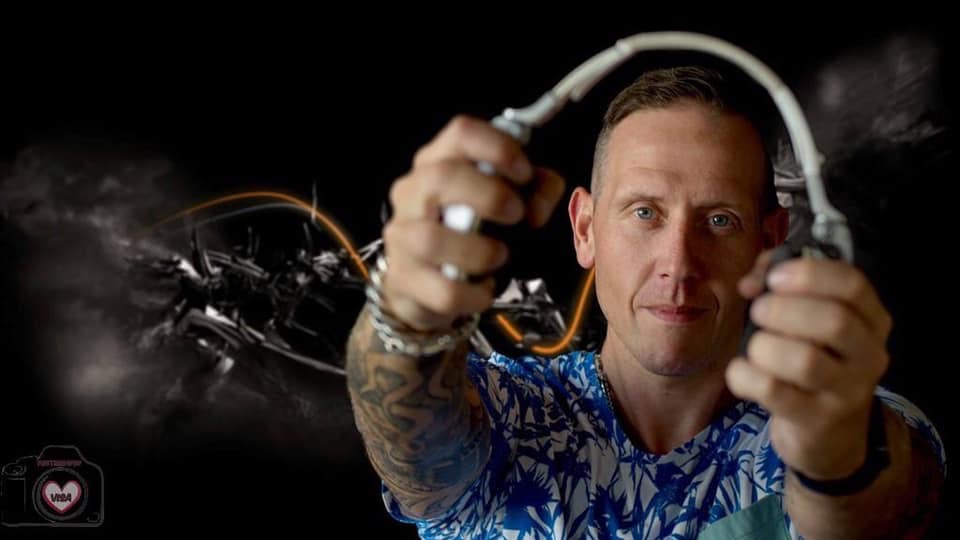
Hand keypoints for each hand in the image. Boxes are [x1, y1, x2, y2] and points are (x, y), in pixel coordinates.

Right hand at [381, 115, 565, 331]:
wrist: (422, 286)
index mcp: (438, 162)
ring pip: (431, 237)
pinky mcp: (402, 279)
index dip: (498, 148)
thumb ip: (535, 192)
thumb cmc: (468, 233)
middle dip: (490, 195)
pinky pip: (442, 289)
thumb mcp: (506, 202)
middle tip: (517, 215)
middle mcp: (412, 193)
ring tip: (500, 256)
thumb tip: (539, 206)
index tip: (525, 173)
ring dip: (479, 250)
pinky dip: (474, 293)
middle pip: (441, 176)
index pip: (461, 132)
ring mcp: (401, 235)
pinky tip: (486, 288)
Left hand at [725, 250, 892, 480]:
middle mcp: (868, 355)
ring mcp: (846, 392)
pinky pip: (773, 391)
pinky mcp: (816, 421)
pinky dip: (744, 375)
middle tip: (758, 311)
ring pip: (805, 361)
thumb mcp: (809, 320)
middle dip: (784, 310)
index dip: (810, 274)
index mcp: (871, 319)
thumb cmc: (814, 359)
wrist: (830, 435)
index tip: (775, 277)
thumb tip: (751, 282)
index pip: (853, 285)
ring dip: (765, 345)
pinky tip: (741, 371)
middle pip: (834, 322)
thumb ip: (778, 286)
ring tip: (755, 346)